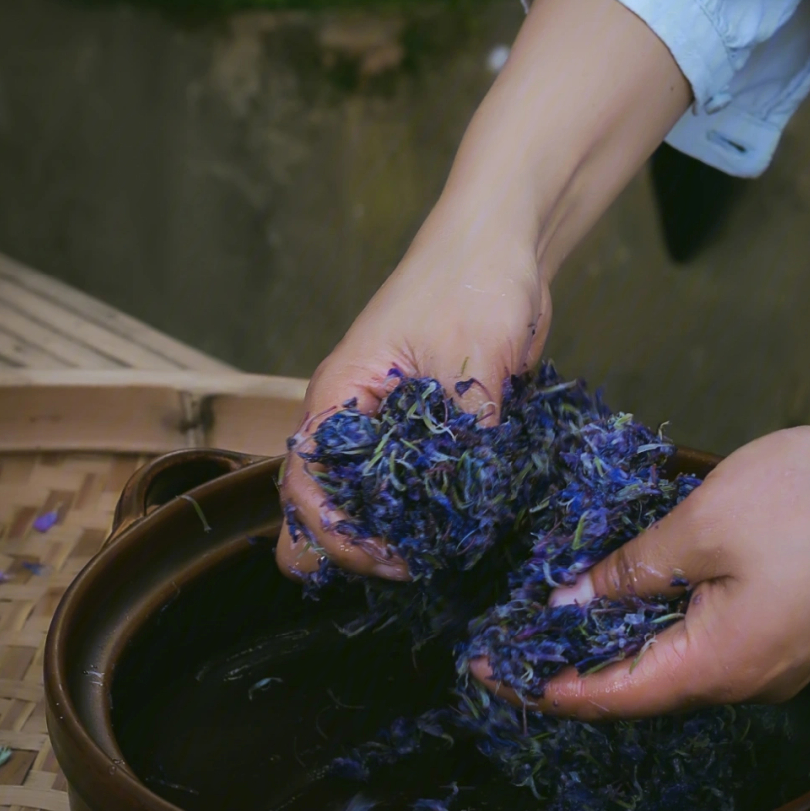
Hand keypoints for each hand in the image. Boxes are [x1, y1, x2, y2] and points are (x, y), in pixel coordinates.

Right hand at [275, 230, 548, 580]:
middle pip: (318, 503)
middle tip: (410, 568)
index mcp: (338, 395)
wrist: (504, 243)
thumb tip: (470, 506)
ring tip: (437, 556)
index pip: (305, 486)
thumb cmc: (472, 282)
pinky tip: (457, 527)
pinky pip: (405, 484)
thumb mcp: (471, 363)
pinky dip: (422, 511)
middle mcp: (349, 416)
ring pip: (361, 498)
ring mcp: (383, 423)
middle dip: (352, 547)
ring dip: (389, 533)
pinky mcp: (421, 428)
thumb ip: (466, 436)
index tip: (392, 560)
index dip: (338, 536)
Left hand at [472, 421, 809, 716]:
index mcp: (719, 667)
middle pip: (642, 689)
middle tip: (514, 641)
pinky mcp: (796, 637)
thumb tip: (567, 603)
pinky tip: (636, 597)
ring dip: (620, 645)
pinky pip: (711, 647)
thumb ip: (631, 571)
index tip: (489, 673)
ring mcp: (778, 665)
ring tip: (562, 619)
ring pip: (677, 667)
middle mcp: (748, 684)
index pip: (611, 696)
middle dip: (575, 668)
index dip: (545, 687)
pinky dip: (662, 629)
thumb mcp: (701, 526)